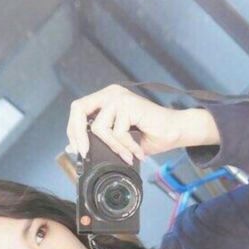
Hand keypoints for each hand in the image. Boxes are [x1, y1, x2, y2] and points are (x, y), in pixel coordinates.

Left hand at [66, 84, 218, 162]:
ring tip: (129, 155)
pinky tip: (139, 152)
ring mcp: (120, 97)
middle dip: (78, 134)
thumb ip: (98, 140)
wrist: (176, 131)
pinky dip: (127, 147)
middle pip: (79, 109)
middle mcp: (111, 94)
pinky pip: (118, 133)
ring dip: (115, 147)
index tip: (77, 149)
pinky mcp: (129, 105)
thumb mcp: (119, 140)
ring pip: (100, 128)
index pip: (78, 109)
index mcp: (106, 99)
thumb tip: (73, 148)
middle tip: (85, 153)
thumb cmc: (151, 135)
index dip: (73, 129)